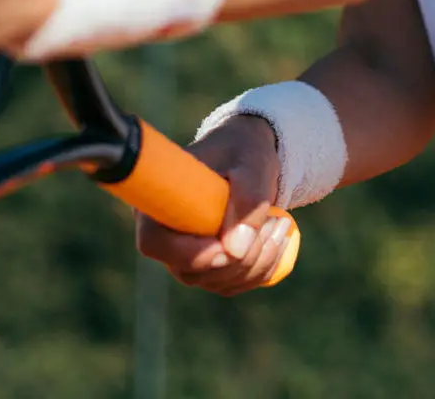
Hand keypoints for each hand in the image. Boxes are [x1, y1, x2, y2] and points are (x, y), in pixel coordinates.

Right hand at [135, 115, 293, 294]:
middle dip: (241, 256)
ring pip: (219, 282)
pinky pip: (235, 284)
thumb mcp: (252, 165)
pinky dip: (264, 267)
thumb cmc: (243, 151)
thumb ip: (247, 202)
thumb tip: (235, 251)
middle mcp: (166, 232)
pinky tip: (278, 237)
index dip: (188, 252)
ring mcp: (186, 254)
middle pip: (192, 271)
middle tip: (275, 221)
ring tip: (280, 221)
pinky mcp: (209, 267)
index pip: (154, 241)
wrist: (249, 155)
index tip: (226, 247)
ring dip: (258, 259)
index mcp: (160, 198)